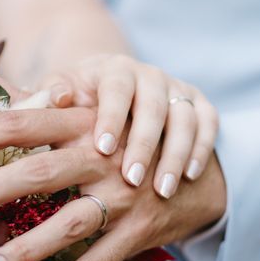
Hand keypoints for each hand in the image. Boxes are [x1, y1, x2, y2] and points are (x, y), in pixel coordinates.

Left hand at [0, 107, 225, 260]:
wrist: (199, 169)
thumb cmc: (123, 139)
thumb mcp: (86, 113)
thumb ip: (35, 100)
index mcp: (81, 124)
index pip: (19, 124)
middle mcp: (102, 158)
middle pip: (39, 172)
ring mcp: (123, 197)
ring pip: (68, 225)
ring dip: (25, 249)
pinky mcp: (140, 232)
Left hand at [41, 54, 218, 197]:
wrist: (114, 90)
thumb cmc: (81, 99)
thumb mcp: (62, 92)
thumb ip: (52, 94)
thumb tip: (56, 98)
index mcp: (115, 71)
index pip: (116, 90)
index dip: (111, 118)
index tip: (102, 149)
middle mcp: (150, 76)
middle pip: (153, 107)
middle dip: (143, 145)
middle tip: (131, 180)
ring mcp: (177, 89)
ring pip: (184, 118)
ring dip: (175, 154)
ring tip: (163, 190)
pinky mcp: (198, 103)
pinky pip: (208, 123)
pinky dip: (202, 148)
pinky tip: (190, 176)